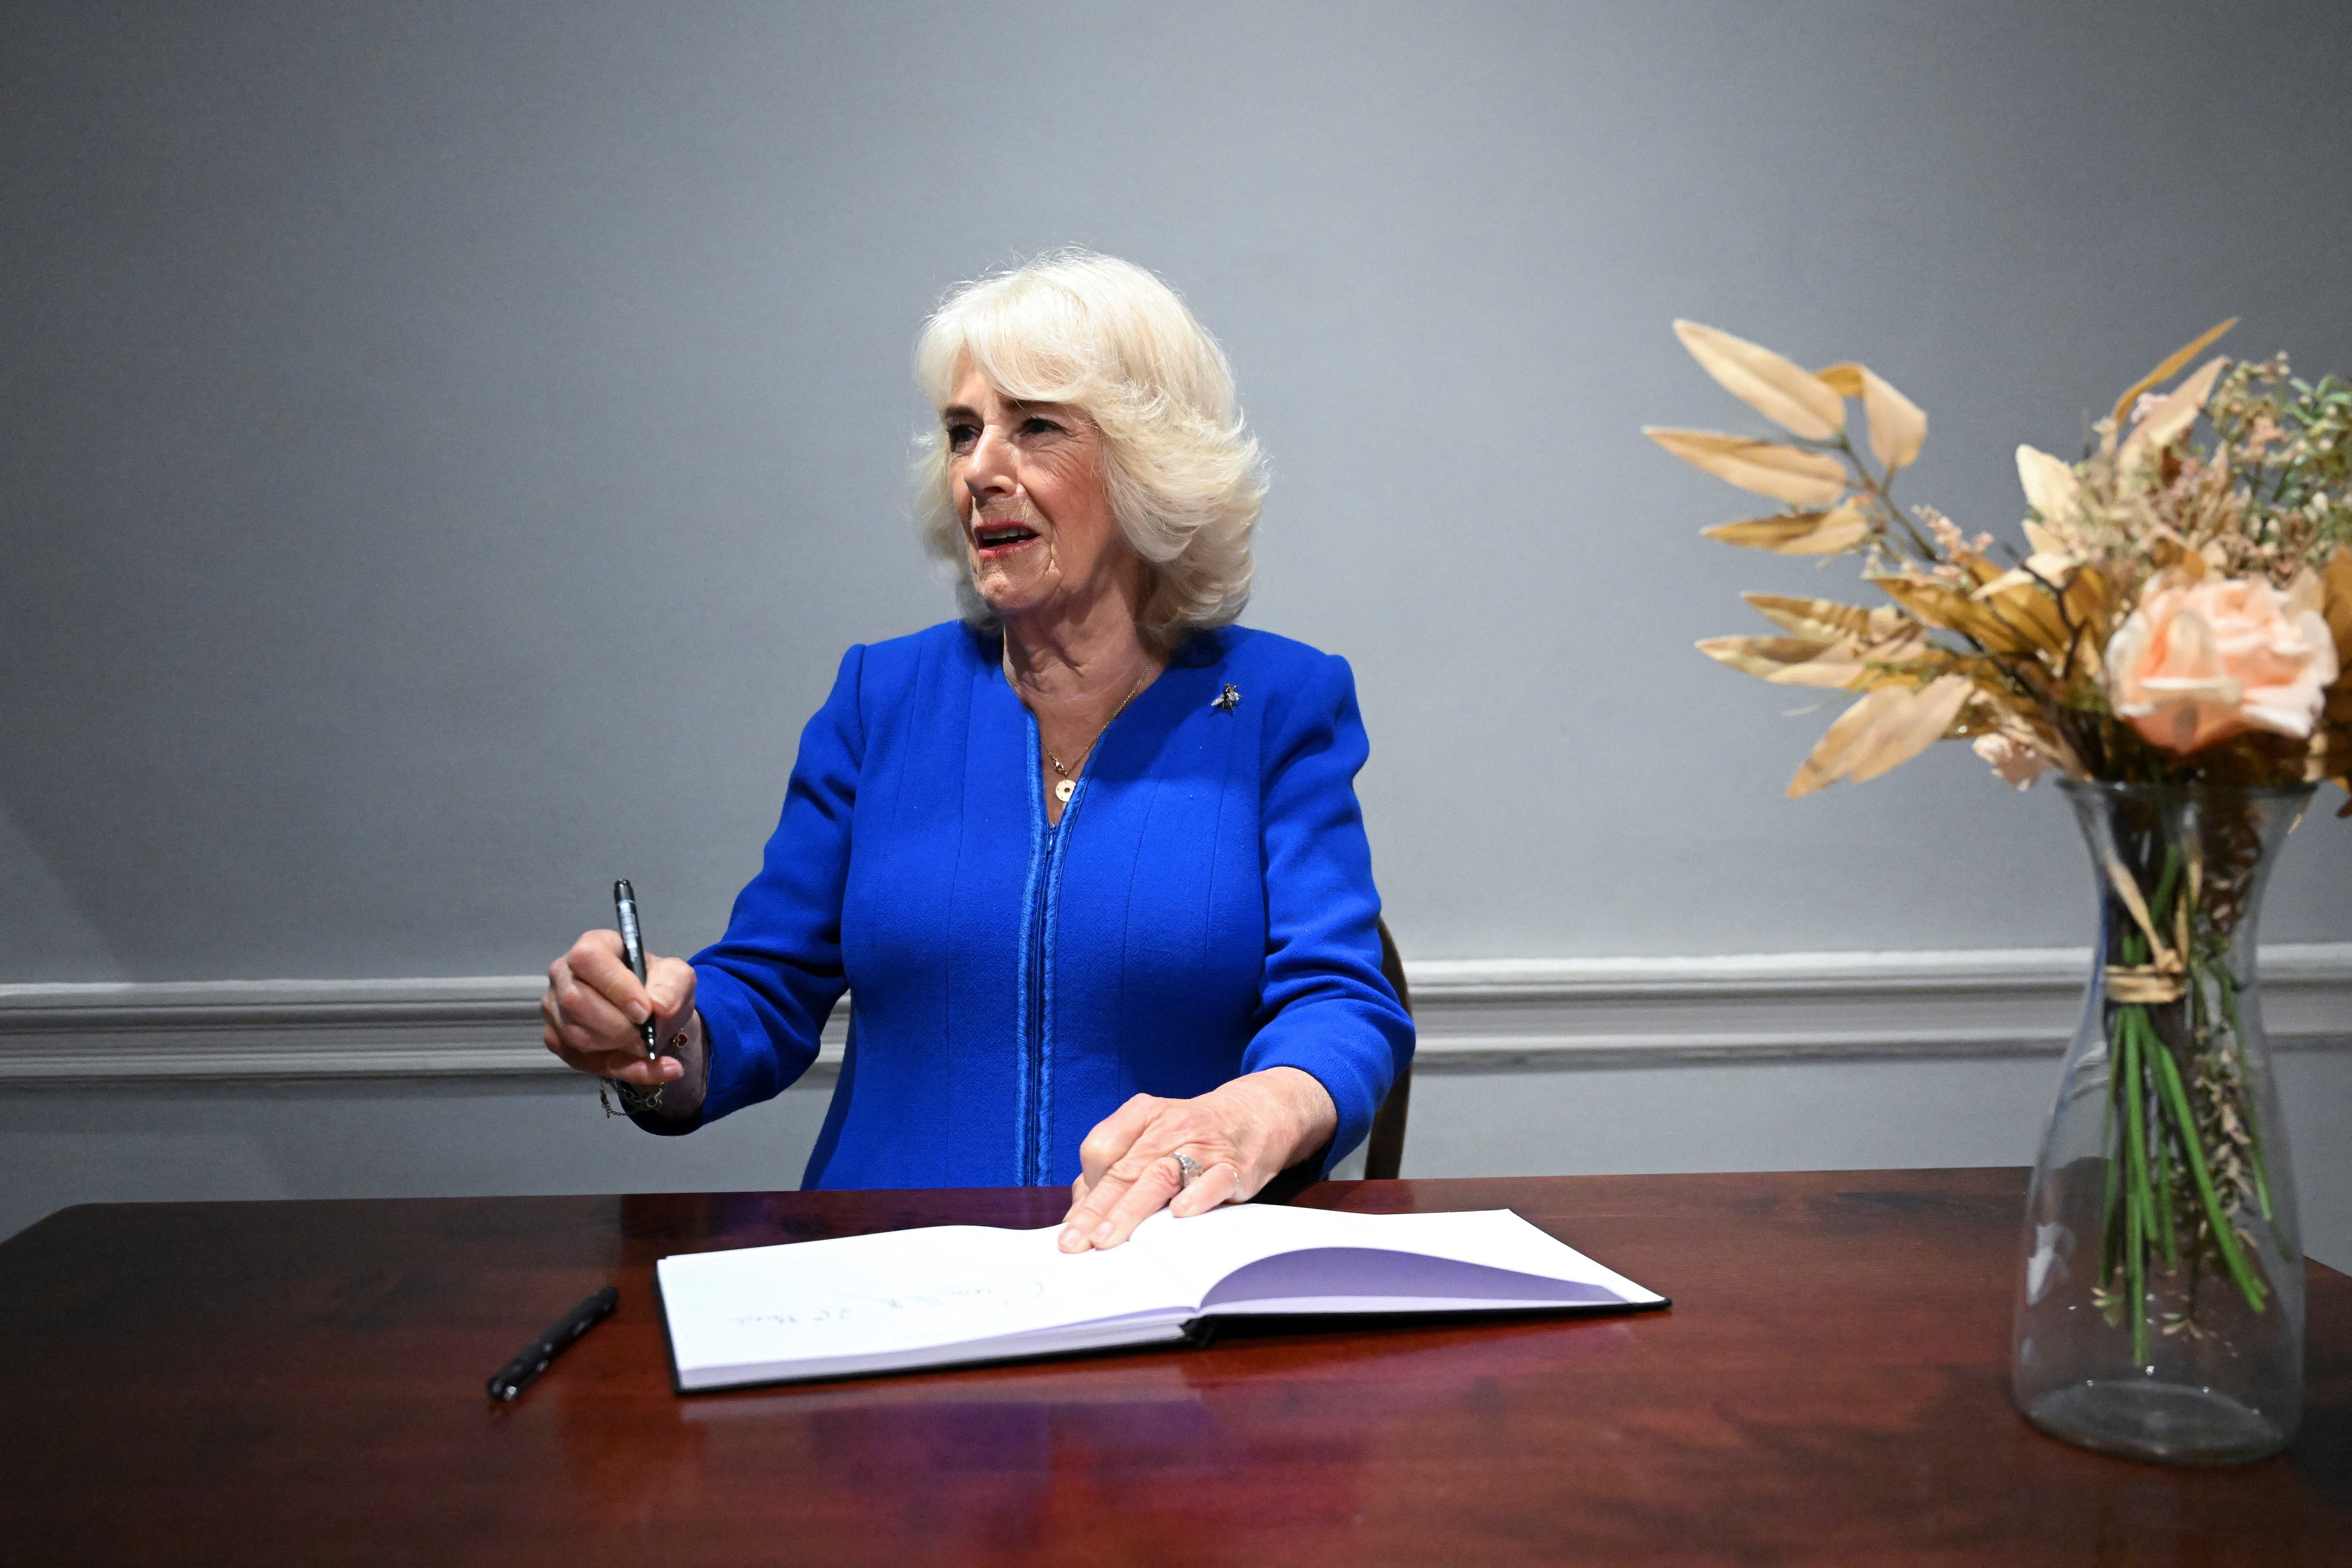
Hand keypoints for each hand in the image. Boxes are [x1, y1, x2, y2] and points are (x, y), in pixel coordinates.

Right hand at [541, 929, 702, 1107]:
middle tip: (648, 1033)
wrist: (652, 1015)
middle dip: (619, 1026)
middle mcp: (563, 974)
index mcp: (593, 946)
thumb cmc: (657, 986)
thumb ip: (672, 986)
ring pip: (576, 1035)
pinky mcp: (556, 1039)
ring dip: (619, 1048)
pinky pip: (583, 1062)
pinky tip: (650, 1067)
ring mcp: (554, 1008)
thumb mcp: (677, 978)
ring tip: (649, 1046)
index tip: (645, 1011)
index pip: (588, 959)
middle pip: (576, 1001)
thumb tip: (659, 1008)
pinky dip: (623, 1070)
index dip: (616, 986)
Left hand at [1057, 1066, 1336, 1252]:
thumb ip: (1114, 1170)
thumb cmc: (1190, 1136)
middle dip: (1097, 1209)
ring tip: (1109, 1238)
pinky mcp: (1233, 1165)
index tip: (1074, 1224)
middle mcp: (1170, 1125)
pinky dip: (1196, 1197)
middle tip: (1076, 1243)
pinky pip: (1213, 1180)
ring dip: (1131, 1209)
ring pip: (1160, 1175)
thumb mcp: (1150, 1138)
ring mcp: (1203, 1145)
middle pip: (1125, 1168)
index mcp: (1143, 1114)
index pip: (1101, 1147)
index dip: (1085, 1186)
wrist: (1254, 1116)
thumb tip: (1077, 1214)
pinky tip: (1179, 1214)